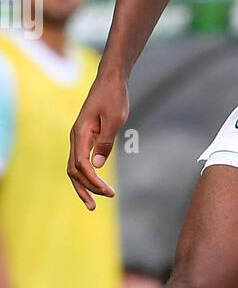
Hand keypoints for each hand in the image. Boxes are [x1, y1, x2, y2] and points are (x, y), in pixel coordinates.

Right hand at [68, 72, 128, 209]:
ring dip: (83, 186)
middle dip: (85, 189)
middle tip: (98, 205)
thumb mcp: (114, 120)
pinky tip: (95, 186)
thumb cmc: (114, 98)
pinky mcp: (85, 138)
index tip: (107, 191)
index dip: (92, 180)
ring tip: (93, 203)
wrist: (110, 81)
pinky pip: (80, 161)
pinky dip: (86, 176)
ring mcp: (79, 138)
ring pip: (74, 168)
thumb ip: (106, 142)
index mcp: (81, 133)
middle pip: (73, 170)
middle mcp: (76, 137)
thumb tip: (97, 165)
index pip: (81, 164)